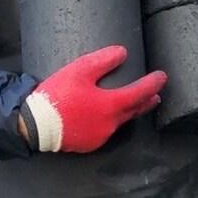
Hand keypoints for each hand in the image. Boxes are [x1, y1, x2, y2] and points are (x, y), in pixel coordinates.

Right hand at [23, 46, 164, 152]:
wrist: (35, 125)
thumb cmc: (57, 95)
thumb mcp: (79, 71)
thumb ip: (103, 61)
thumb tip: (123, 53)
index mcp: (111, 106)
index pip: (139, 93)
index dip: (153, 84)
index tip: (162, 77)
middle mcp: (110, 124)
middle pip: (134, 111)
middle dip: (146, 101)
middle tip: (155, 95)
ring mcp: (100, 136)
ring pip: (120, 122)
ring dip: (128, 112)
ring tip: (132, 104)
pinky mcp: (89, 144)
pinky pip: (106, 130)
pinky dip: (111, 121)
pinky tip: (106, 116)